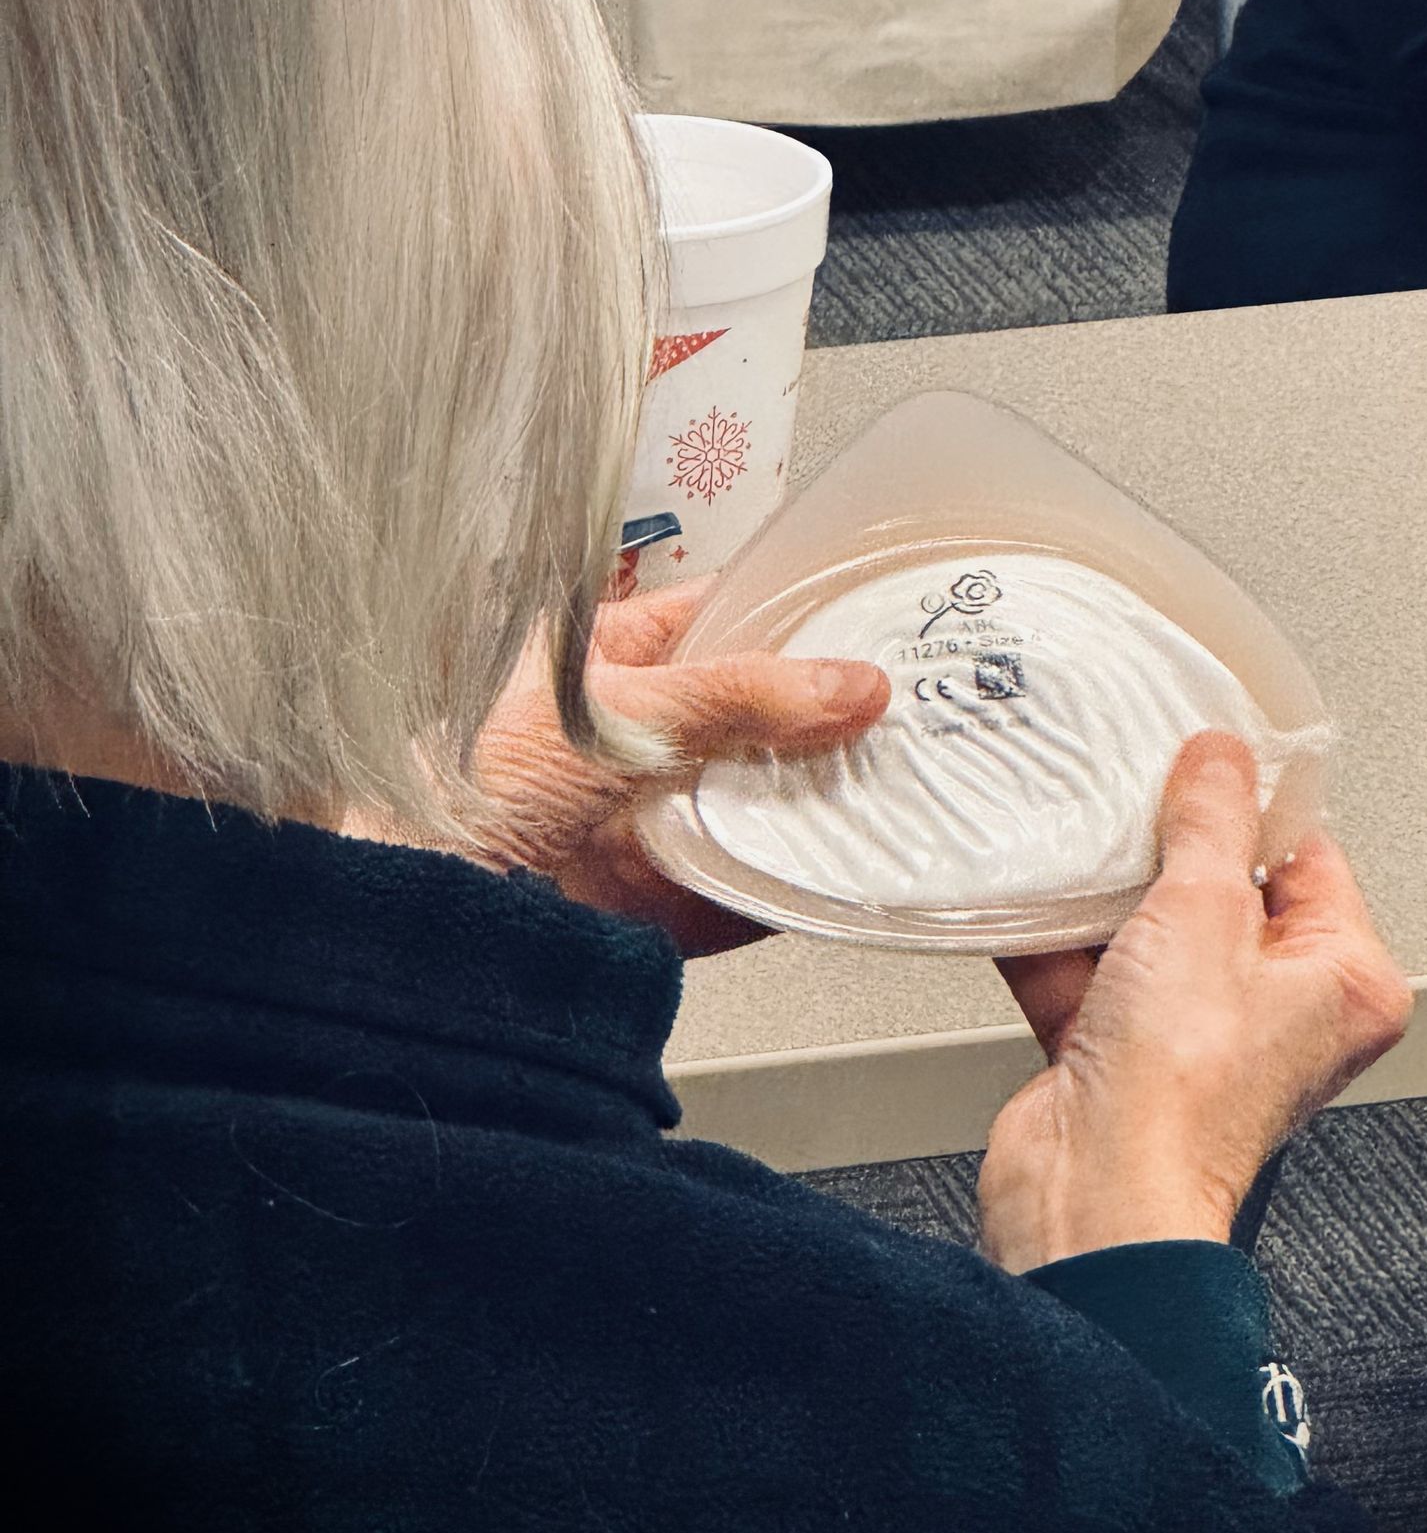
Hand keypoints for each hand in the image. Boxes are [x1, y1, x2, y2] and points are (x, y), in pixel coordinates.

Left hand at [353, 581, 888, 954]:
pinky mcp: (662, 892)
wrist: (427, 913)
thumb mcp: (624, 712)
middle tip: (893, 713)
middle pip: (754, 715)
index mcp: (608, 656)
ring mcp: (650, 813)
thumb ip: (740, 697)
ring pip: (758, 797)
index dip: (792, 619)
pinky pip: (746, 879)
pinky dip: (793, 880)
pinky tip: (837, 867)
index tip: (863, 624)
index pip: (721, 619)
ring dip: (815, 799)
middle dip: (819, 720)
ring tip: (884, 784)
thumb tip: (846, 686)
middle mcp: (634, 732)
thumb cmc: (467, 788)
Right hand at [977, 731, 1412, 1273]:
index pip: (1308, 857)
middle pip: (1222, 888)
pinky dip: (1055, 938)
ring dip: (1103, 891)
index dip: (1252, 805)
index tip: (1207, 757)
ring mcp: (1199, 1033)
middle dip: (1166, 846)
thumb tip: (1221, 760)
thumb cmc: (1181, 1096)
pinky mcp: (1124, 1052)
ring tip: (1073, 839)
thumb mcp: (1203, 910)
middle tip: (1134, 794)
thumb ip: (1211, 820)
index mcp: (1344, 982)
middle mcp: (1281, 1013)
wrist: (1093, 1194)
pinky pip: (1090, 969)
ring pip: (1149, 927)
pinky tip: (1025, 894)